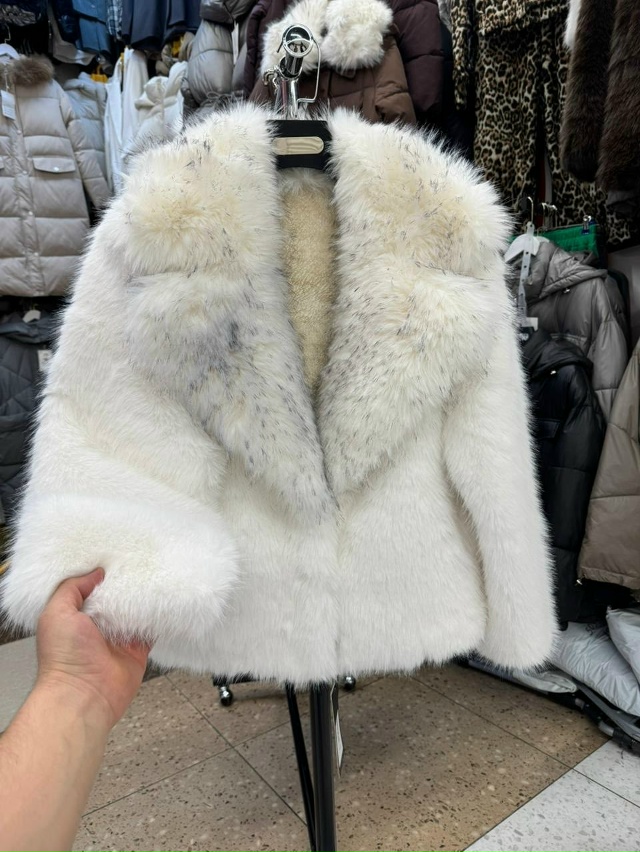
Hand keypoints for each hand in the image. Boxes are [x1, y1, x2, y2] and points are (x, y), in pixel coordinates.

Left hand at [36, 569, 150, 729]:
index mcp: (74, 619)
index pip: (89, 591)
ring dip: (141, 600)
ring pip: (135, 612)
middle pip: (115, 600)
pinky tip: (161, 603)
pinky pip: (150, 630)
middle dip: (123, 585)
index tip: (111, 560)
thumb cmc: (63, 659)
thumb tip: (94, 574)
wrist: (83, 695)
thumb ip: (72, 589)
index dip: (98, 576)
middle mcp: (96, 629)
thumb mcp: (56, 612)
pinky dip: (156, 618)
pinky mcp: (137, 650)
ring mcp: (118, 639)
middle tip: (135, 564)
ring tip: (151, 578)